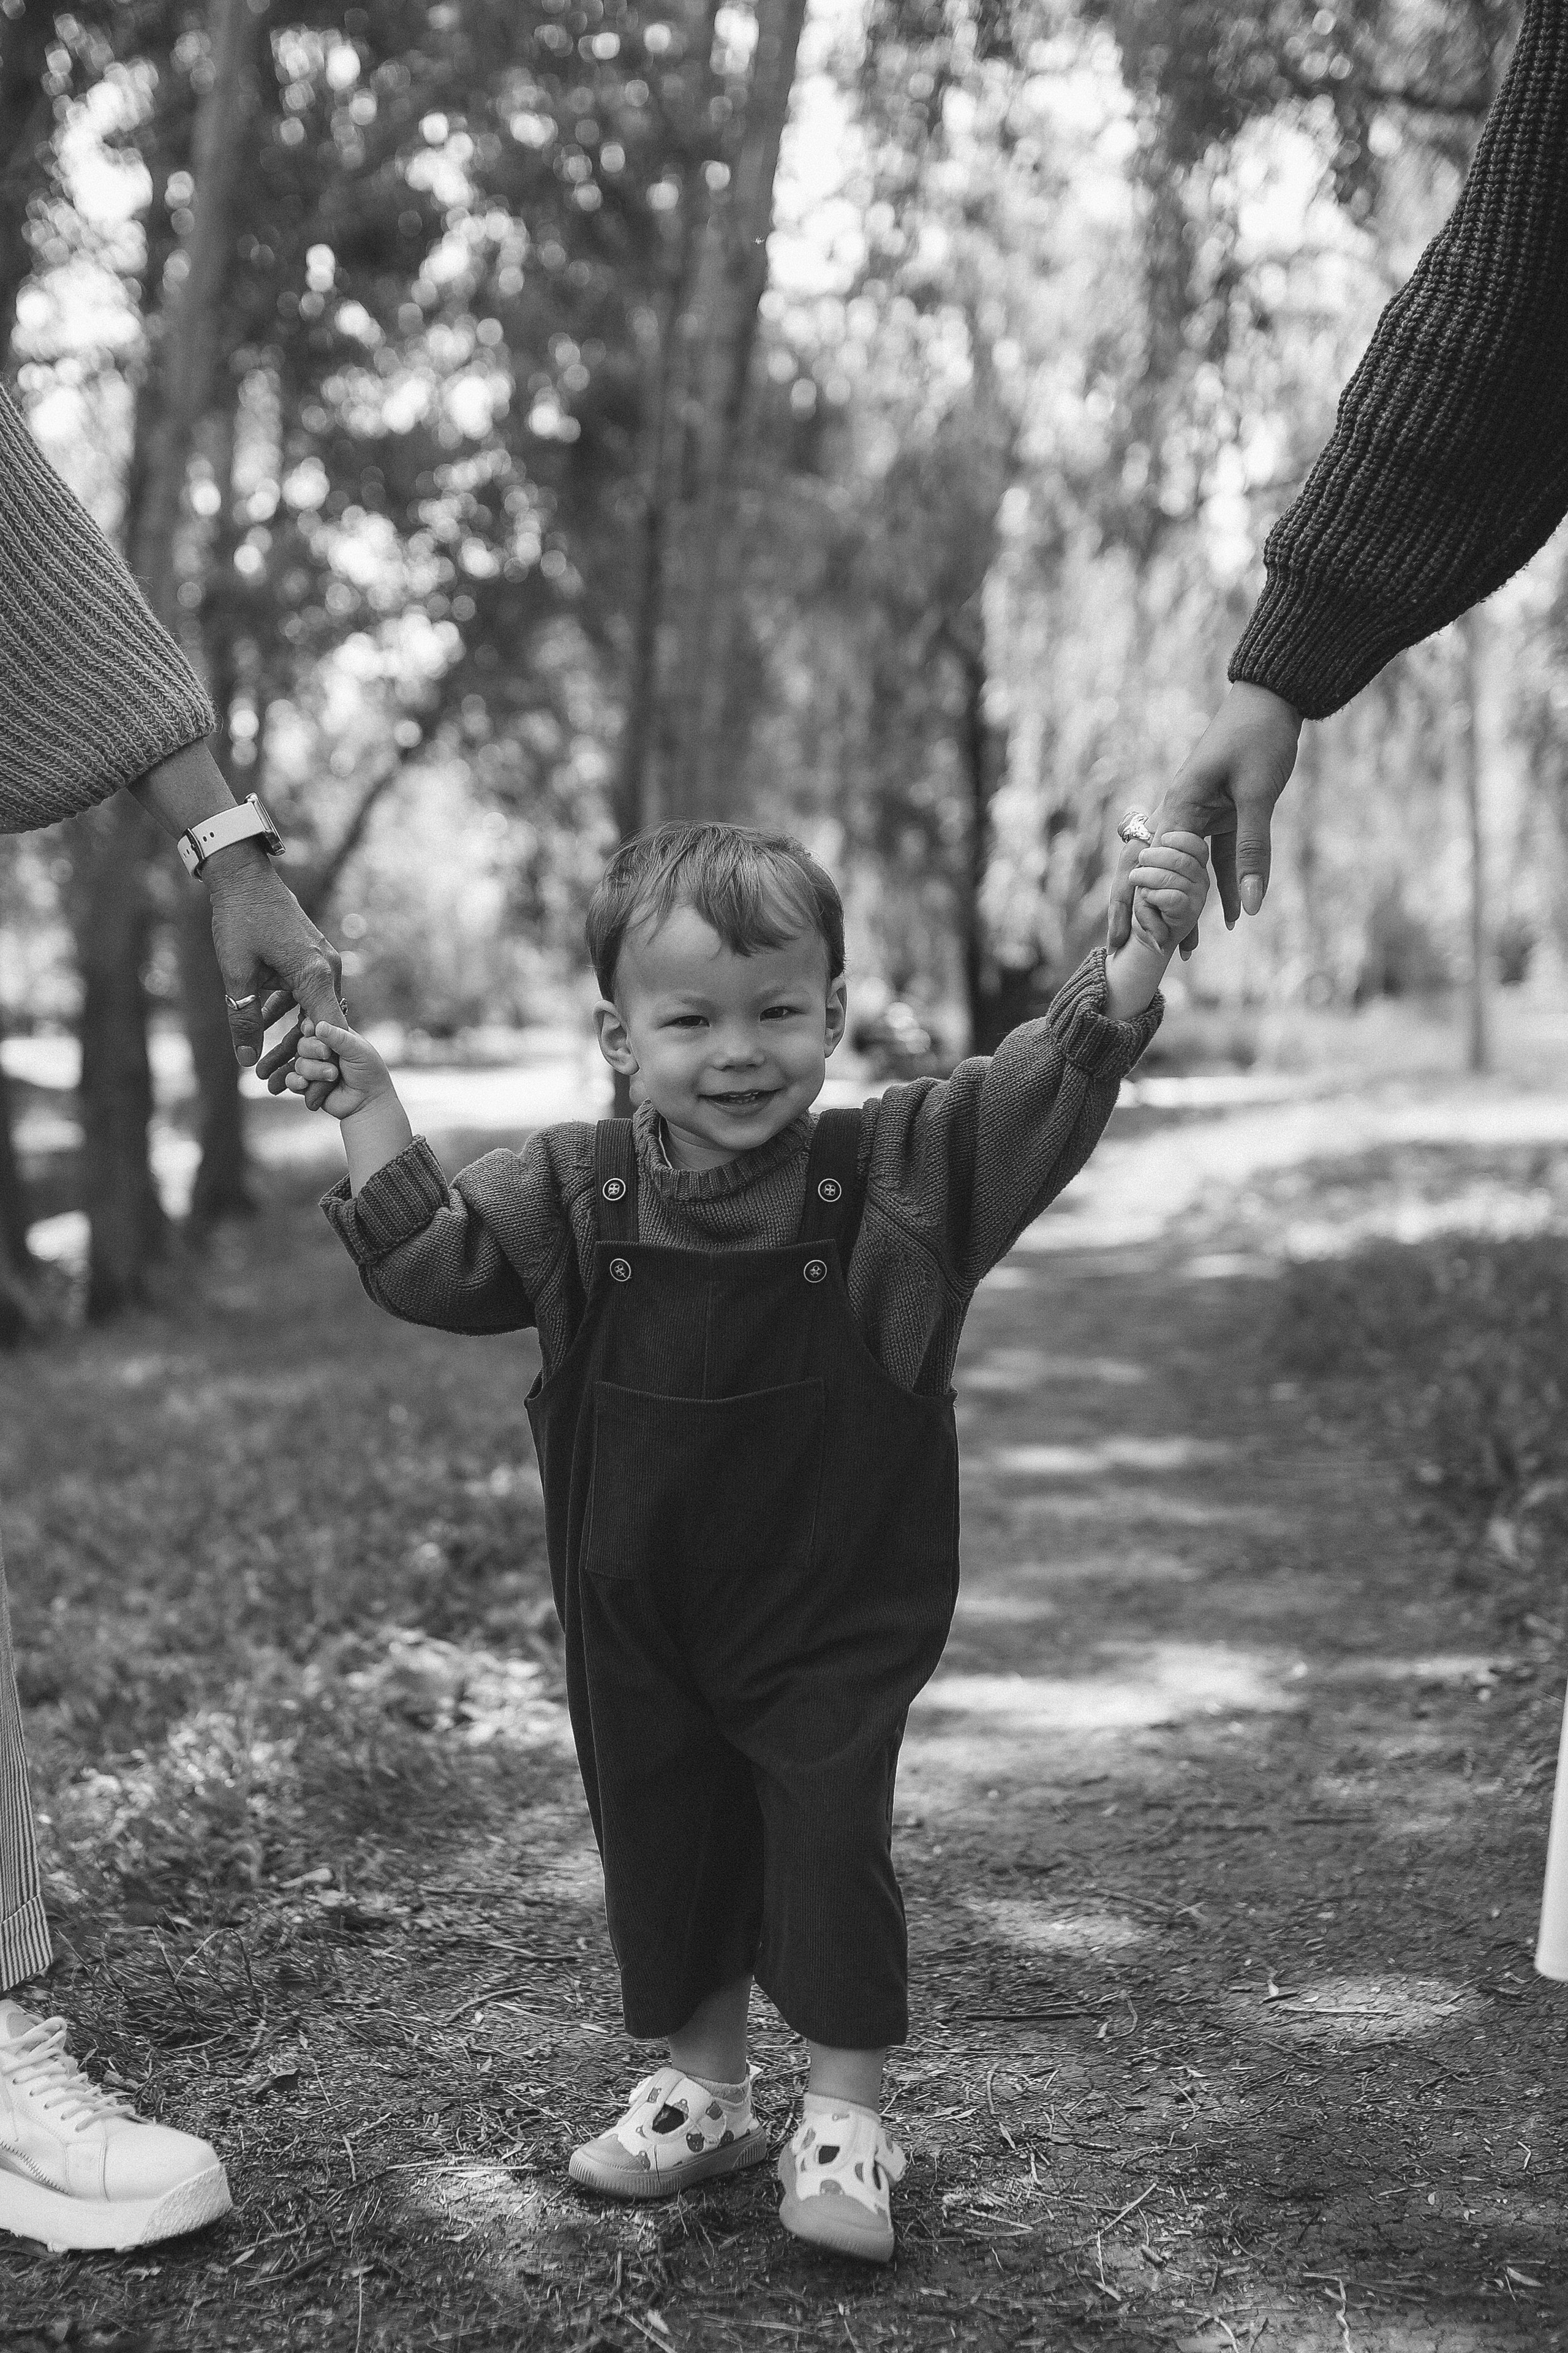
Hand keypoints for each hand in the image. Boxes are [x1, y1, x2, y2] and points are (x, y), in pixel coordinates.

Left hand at [207, 853, 344, 1086]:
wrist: (243, 874)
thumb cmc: (239, 918)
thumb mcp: (236, 972)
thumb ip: (244, 1017)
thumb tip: (246, 1060)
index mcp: (314, 974)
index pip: (327, 1032)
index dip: (320, 1066)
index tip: (310, 1096)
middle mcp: (327, 969)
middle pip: (322, 1026)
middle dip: (305, 1060)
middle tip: (289, 1091)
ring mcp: (322, 961)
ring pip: (311, 1012)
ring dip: (292, 1038)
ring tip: (269, 1069)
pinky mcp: (310, 956)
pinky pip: (304, 993)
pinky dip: (288, 1011)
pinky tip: (266, 1023)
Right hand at [285, 1019, 391, 1121]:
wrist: (368, 1102)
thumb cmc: (368, 1073)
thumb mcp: (358, 1051)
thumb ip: (339, 1037)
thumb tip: (318, 1026)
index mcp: (333, 1037)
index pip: (313, 1026)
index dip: (308, 1028)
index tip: (310, 1030)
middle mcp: (321, 1051)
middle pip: (302, 1044)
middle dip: (313, 1050)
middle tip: (327, 1056)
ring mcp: (313, 1068)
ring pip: (299, 1063)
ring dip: (314, 1070)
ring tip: (332, 1076)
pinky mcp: (307, 1086)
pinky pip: (291, 1080)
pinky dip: (296, 1081)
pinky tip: (305, 1083)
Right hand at [1108, 683, 1300, 952]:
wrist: (1272, 698)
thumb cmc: (1259, 737)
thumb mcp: (1258, 796)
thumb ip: (1252, 851)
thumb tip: (1252, 907)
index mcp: (1179, 808)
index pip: (1154, 869)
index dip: (1148, 908)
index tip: (1148, 943)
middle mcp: (1179, 813)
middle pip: (1155, 873)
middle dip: (1146, 913)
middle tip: (1135, 952)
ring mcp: (1198, 815)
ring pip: (1186, 872)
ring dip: (1187, 909)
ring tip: (1188, 950)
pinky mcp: (1220, 813)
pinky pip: (1217, 859)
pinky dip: (1224, 886)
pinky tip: (1235, 915)